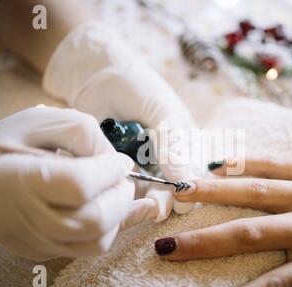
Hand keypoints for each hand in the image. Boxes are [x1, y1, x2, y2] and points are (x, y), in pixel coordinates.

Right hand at [0, 106, 135, 260]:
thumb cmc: (3, 146)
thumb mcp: (38, 121)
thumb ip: (82, 133)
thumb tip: (118, 163)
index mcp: (21, 179)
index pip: (80, 185)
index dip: (109, 172)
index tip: (121, 160)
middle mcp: (28, 218)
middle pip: (94, 220)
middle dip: (121, 196)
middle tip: (122, 177)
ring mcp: (35, 241)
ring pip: (97, 242)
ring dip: (119, 215)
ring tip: (116, 191)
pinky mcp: (42, 251)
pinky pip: (88, 248)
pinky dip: (111, 228)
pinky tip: (120, 208)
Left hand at [43, 21, 197, 220]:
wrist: (98, 74)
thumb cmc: (138, 87)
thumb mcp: (162, 112)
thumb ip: (175, 145)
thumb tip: (187, 181)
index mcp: (186, 142)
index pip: (194, 174)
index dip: (190, 190)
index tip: (180, 201)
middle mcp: (166, 157)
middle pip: (172, 187)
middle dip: (165, 199)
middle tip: (157, 207)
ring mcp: (142, 163)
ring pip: (148, 190)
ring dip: (146, 199)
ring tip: (142, 205)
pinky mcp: (118, 166)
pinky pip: (125, 184)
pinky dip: (125, 191)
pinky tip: (123, 194)